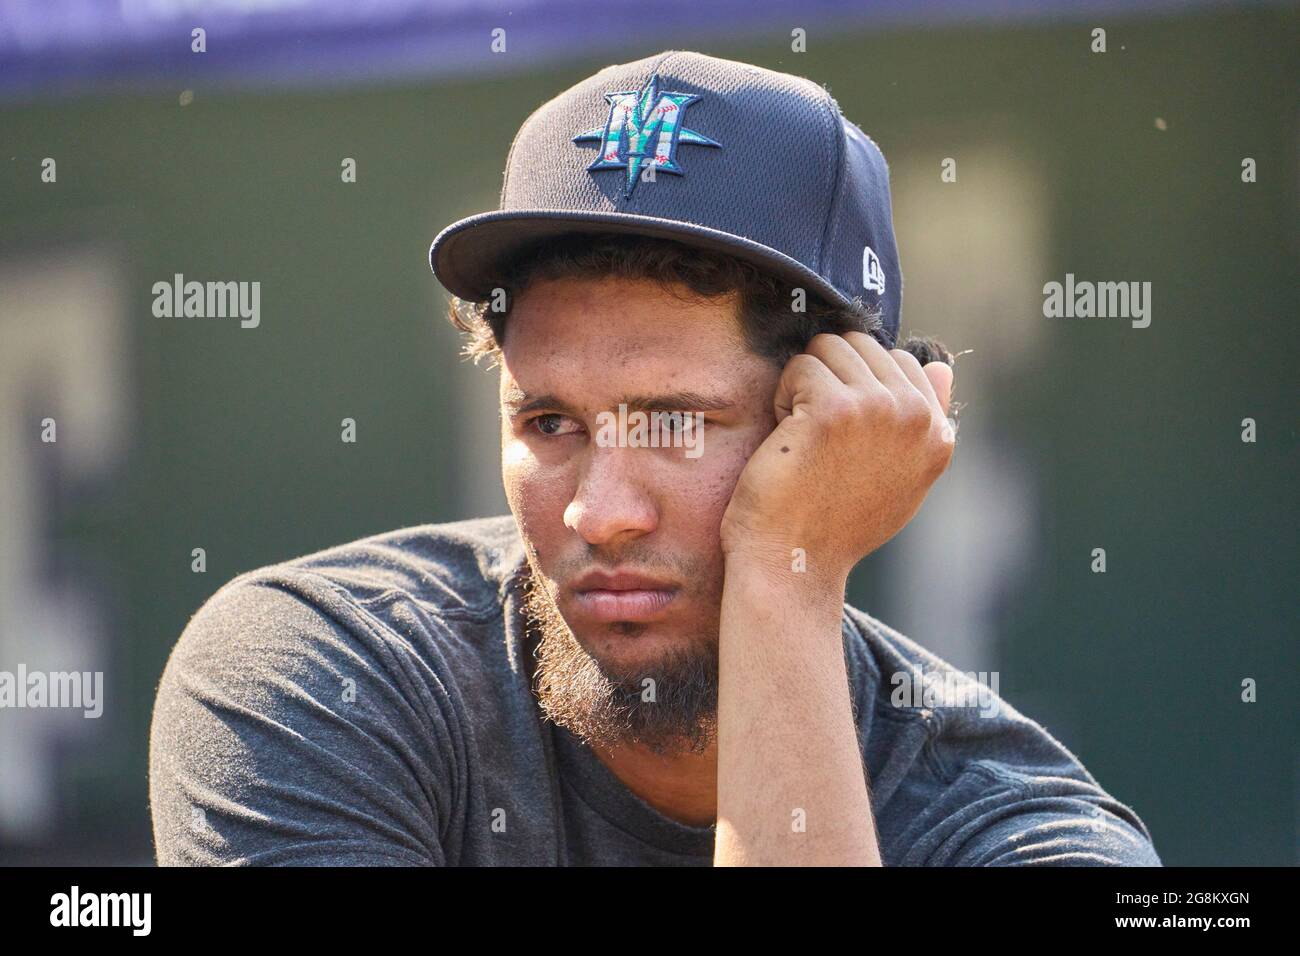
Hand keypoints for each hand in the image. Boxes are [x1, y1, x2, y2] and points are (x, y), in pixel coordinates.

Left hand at [720, 332, 954, 577]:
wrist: (793, 562)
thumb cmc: (833, 524)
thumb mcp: (897, 478)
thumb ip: (924, 422)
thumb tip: (941, 366)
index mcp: (938, 435)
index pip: (899, 361)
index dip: (856, 388)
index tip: (845, 441)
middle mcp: (917, 418)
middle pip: (861, 346)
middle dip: (829, 379)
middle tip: (820, 437)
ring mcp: (879, 410)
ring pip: (828, 348)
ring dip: (805, 385)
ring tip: (805, 436)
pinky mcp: (835, 409)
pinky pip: (799, 365)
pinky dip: (782, 398)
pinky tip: (788, 441)